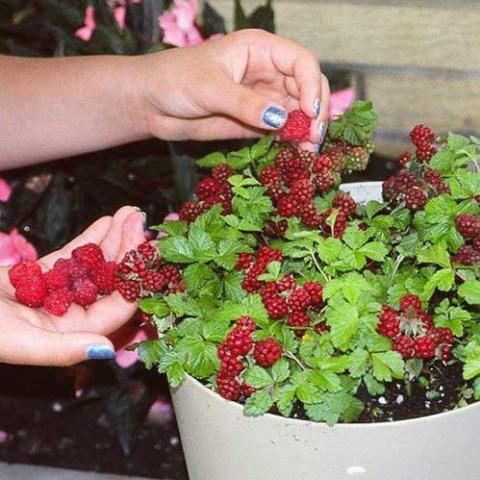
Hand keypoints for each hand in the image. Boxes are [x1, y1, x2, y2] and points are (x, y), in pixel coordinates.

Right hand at [0, 206, 145, 365]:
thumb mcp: (15, 341)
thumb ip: (61, 349)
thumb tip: (106, 351)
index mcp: (68, 337)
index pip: (115, 308)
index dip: (135, 279)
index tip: (146, 248)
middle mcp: (69, 317)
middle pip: (110, 283)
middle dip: (128, 251)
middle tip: (140, 220)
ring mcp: (57, 294)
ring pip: (95, 266)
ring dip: (114, 239)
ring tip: (130, 212)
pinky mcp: (42, 276)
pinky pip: (73, 256)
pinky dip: (91, 239)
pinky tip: (107, 221)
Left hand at [132, 29, 329, 147]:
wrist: (151, 104)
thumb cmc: (175, 80)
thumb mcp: (211, 88)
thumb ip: (245, 104)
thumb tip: (280, 119)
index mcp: (259, 50)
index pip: (301, 62)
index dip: (312, 86)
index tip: (310, 112)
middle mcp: (266, 72)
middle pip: (306, 88)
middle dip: (315, 111)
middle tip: (315, 137)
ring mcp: (261, 99)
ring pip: (296, 112)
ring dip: (306, 130)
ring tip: (308, 151)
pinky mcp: (253, 122)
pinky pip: (280, 130)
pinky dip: (291, 141)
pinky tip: (296, 153)